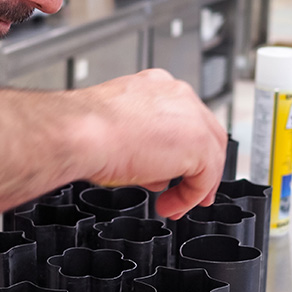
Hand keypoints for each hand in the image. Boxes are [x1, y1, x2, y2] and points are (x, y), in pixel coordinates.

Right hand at [78, 69, 226, 218]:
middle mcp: (177, 96)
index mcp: (156, 86)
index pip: (182, 117)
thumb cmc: (85, 130)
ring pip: (210, 156)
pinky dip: (189, 197)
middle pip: (205, 133)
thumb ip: (140, 142)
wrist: (81, 133)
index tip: (173, 167)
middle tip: (188, 189)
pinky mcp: (199, 145)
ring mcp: (192, 118)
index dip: (181, 147)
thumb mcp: (115, 129)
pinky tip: (169, 205)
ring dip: (194, 185)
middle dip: (199, 166)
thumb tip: (145, 165)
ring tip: (173, 203)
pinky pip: (205, 178)